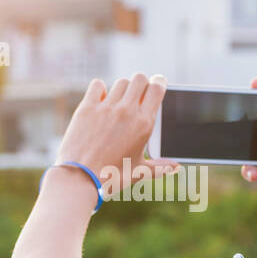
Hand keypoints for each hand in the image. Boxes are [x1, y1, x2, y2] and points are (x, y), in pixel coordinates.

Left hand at [56, 73, 178, 192]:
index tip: (157, 82)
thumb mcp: (140, 171)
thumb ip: (160, 167)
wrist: (80, 178)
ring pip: (121, 83)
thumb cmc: (112, 177)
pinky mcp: (87, 108)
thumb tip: (176, 167)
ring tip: (120, 100)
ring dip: (123, 88)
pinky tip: (101, 99)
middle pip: (139, 79)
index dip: (159, 82)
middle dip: (142, 83)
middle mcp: (127, 111)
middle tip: (139, 92)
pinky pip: (97, 85)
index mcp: (144, 124)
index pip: (157, 89)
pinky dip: (101, 89)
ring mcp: (106, 108)